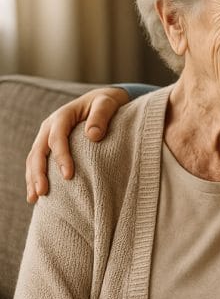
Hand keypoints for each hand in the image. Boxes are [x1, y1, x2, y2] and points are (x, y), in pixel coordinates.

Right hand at [25, 87, 129, 202]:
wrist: (101, 99)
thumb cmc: (106, 102)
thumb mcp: (107, 103)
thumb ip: (101, 116)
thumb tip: (93, 136)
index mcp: (63, 115)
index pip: (57, 138)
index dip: (61, 157)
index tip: (68, 176)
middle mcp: (50, 126)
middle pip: (38, 151)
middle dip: (38, 173)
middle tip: (42, 193)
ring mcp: (47, 136)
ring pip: (33, 158)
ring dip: (32, 178)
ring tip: (34, 198)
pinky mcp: (49, 144)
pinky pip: (38, 161)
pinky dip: (35, 176)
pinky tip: (36, 193)